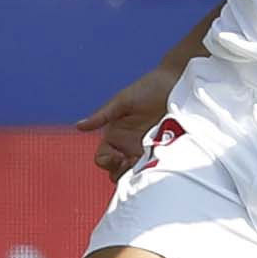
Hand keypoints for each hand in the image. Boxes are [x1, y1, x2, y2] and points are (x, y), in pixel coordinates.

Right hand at [75, 63, 183, 180]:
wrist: (178, 83)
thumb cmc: (148, 88)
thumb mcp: (123, 102)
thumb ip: (102, 116)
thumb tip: (79, 126)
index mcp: (115, 136)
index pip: (103, 159)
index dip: (107, 162)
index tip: (119, 157)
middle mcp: (128, 146)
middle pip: (118, 172)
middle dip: (122, 173)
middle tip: (134, 162)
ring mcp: (147, 150)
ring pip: (137, 174)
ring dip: (139, 174)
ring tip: (149, 162)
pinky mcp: (165, 151)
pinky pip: (157, 168)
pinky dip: (156, 169)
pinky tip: (161, 160)